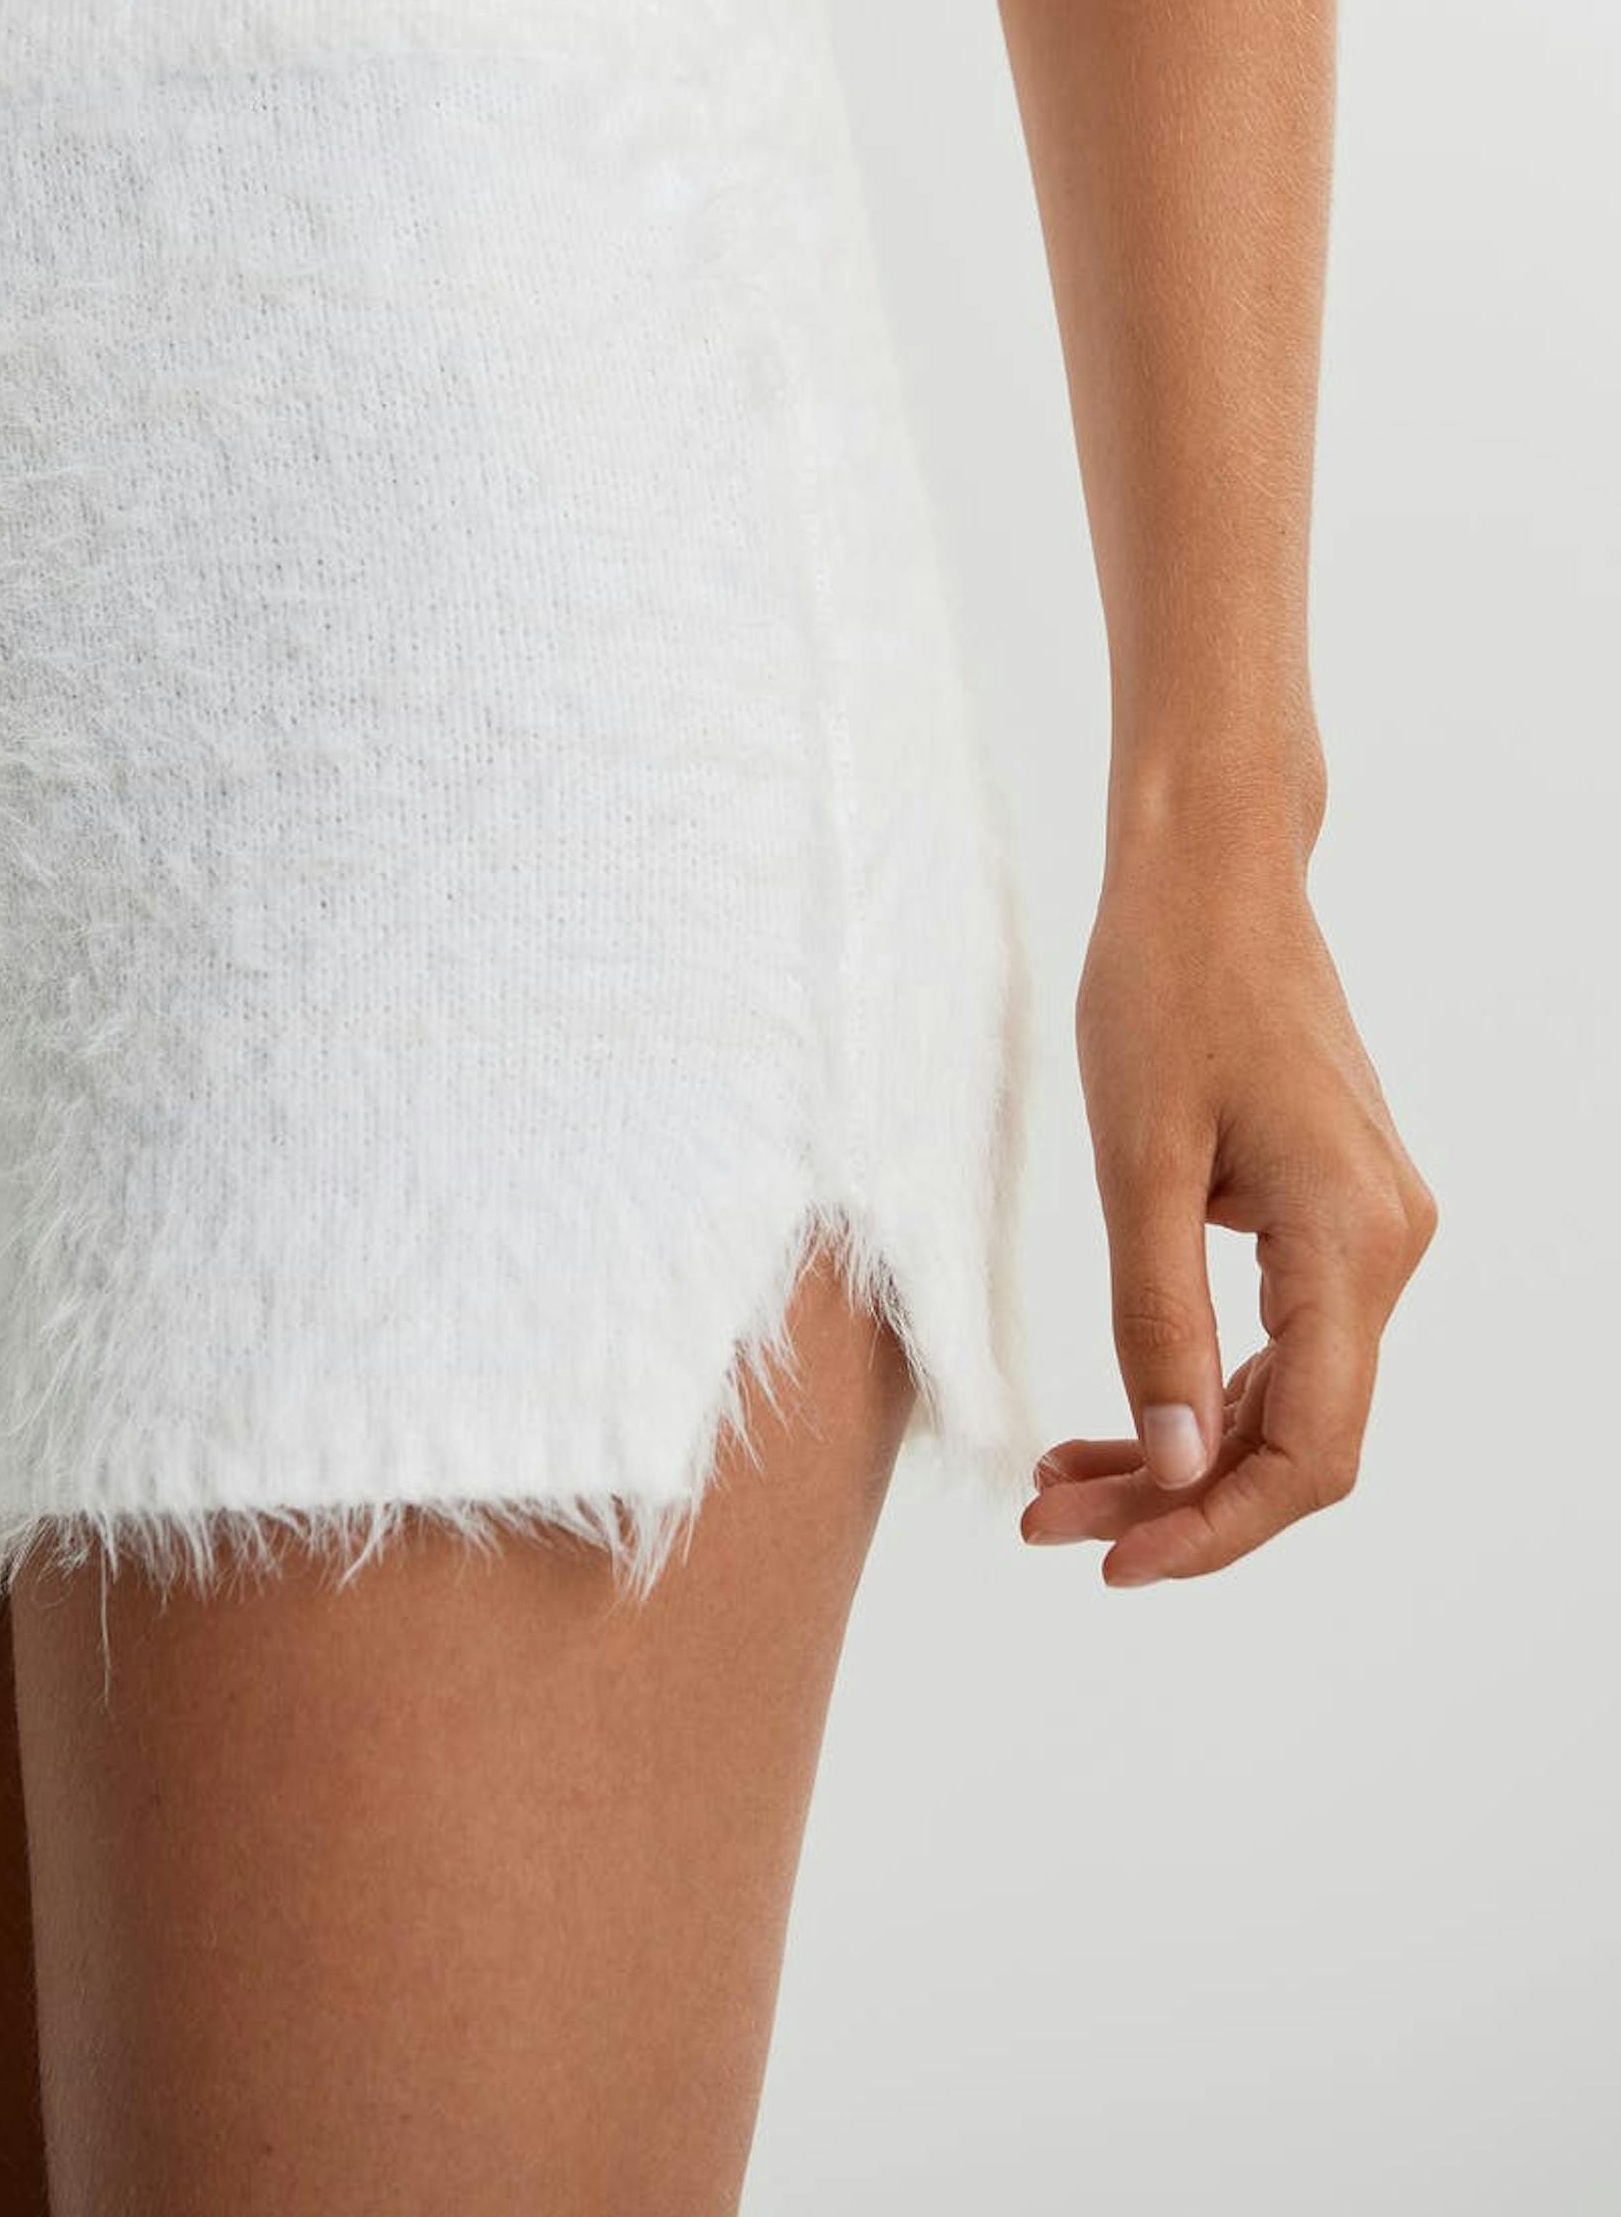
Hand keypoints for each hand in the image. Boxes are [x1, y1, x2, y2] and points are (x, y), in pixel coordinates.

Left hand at [1022, 835, 1436, 1585]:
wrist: (1211, 871)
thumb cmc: (1167, 986)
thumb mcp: (1137, 1163)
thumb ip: (1157, 1322)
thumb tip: (1177, 1468)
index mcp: (1350, 1239)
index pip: (1307, 1447)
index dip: (1216, 1528)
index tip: (1112, 1562)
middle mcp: (1385, 1245)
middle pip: (1297, 1435)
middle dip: (1178, 1498)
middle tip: (1048, 1523)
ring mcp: (1368, 1228)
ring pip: (1285, 1393)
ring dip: (1182, 1450)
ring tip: (1061, 1481)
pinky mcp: (1331, 1210)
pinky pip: (1280, 1336)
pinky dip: (1200, 1385)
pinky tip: (1117, 1415)